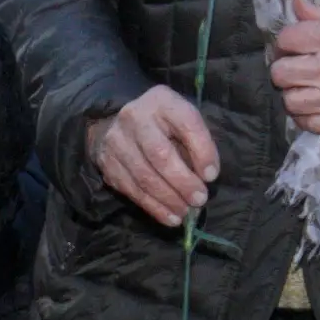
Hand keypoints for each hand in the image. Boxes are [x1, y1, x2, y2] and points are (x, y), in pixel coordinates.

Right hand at [89, 85, 220, 226]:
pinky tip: (170, 217)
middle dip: (182, 181)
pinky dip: (153, 207)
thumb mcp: (182, 121)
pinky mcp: (107, 164)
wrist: (114, 123)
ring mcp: (116, 142)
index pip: (186, 124)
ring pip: (144, 177)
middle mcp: (134, 118)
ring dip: (168, 199)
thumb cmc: (161, 124)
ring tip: (186, 212)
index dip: (202, 151)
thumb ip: (195, 143)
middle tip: (200, 199)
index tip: (212, 176)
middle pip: (160, 154)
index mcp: (161, 101)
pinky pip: (132, 190)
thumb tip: (205, 176)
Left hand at [269, 1, 319, 137]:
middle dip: (285, 67)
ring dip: (294, 92)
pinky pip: (307, 123)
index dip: (287, 41)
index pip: (287, 39)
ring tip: (306, 86)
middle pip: (281, 73)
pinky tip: (315, 105)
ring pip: (290, 100)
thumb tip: (295, 4)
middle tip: (297, 66)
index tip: (294, 45)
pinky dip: (306, 115)